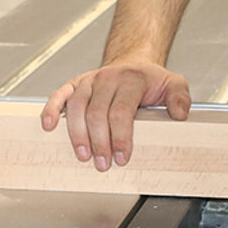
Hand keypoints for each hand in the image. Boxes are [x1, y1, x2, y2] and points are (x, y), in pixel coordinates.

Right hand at [40, 60, 190, 171]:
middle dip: (99, 142)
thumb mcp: (173, 84)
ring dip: (78, 135)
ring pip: (76, 107)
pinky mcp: (74, 84)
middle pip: (97, 113)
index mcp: (132, 80)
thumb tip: (180, 114)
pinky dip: (50, 110)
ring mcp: (89, 81)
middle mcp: (108, 78)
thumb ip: (180, 97)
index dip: (120, 137)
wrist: (132, 63)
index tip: (123, 157)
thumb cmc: (149, 80)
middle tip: (103, 164)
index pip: (122, 111)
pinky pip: (59, 95)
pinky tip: (47, 126)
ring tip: (83, 156)